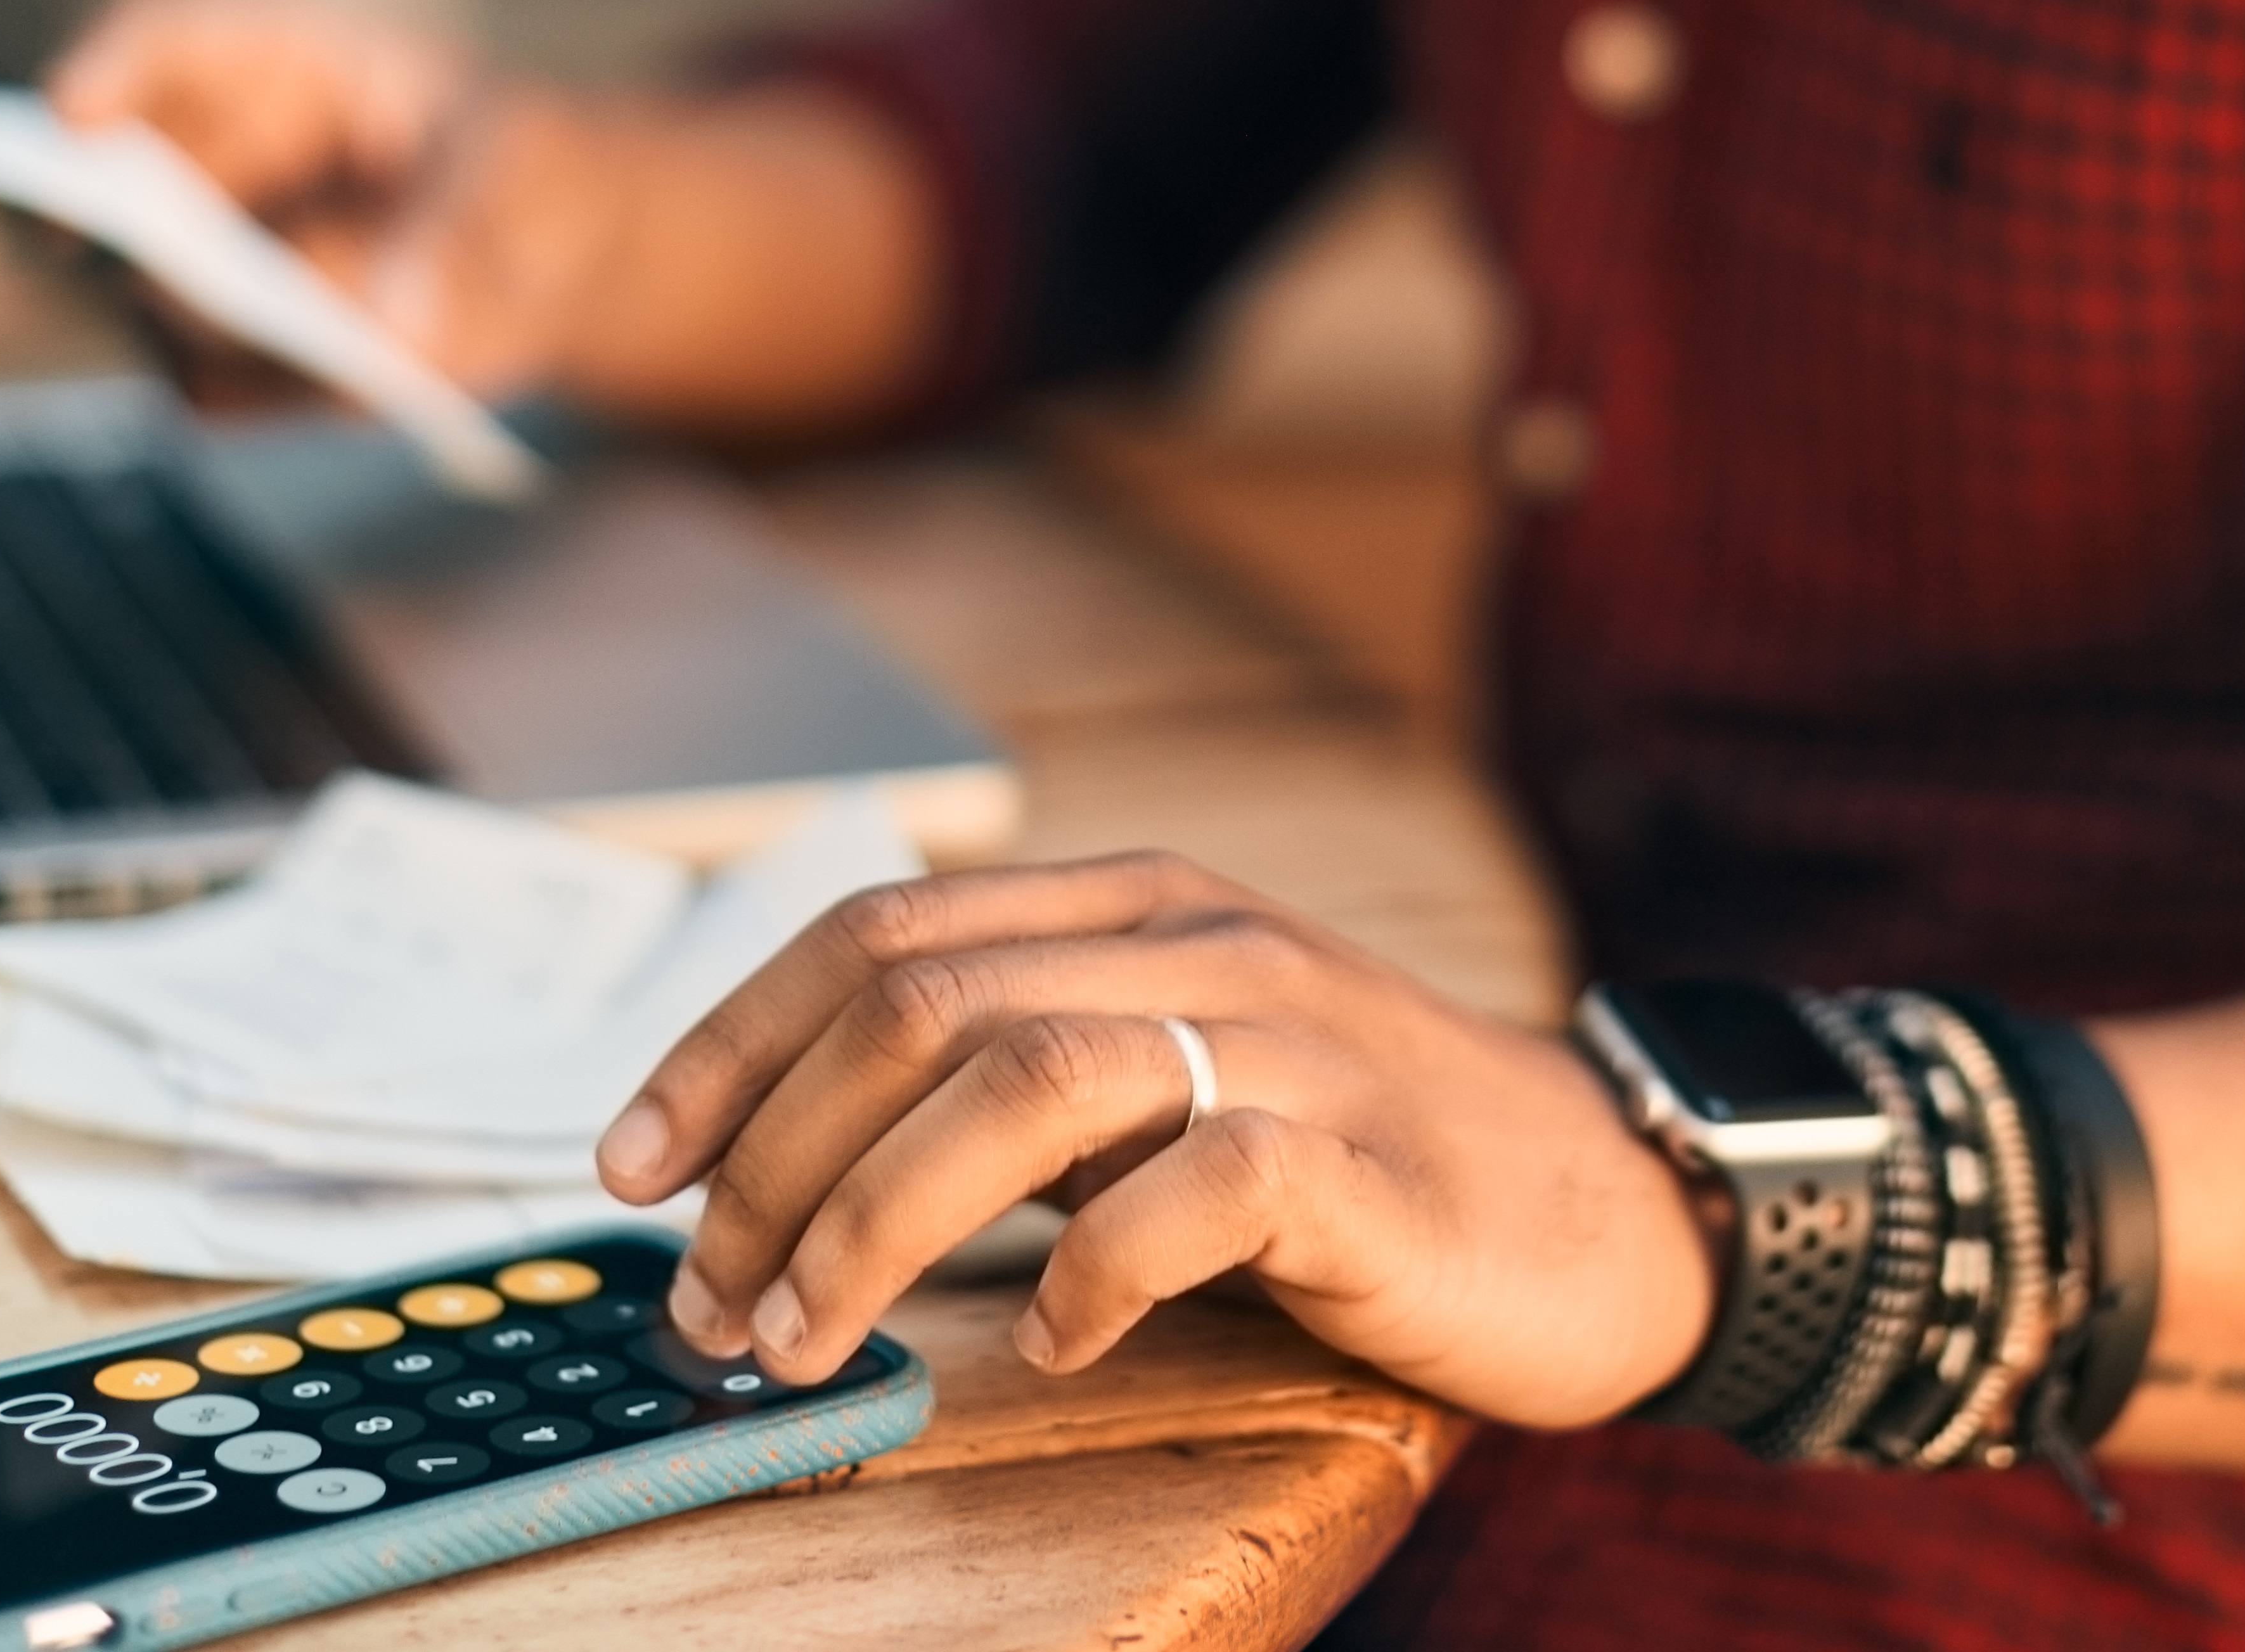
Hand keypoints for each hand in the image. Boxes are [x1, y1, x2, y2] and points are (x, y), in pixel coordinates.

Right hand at [45, 0, 555, 396]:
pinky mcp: (244, 358)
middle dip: (108, 221)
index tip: (69, 116)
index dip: (105, 73)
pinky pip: (213, 388)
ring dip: (200, 326)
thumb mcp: (524, 174)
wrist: (566, 253)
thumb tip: (401, 331)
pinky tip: (353, 389)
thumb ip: (462, 241)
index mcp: (282, 70)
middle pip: (123, 183)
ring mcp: (222, 268)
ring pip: (155, 300)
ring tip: (299, 338)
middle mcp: (224, 166)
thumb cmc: (527, 169)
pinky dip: (257, 396)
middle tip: (143, 265)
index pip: (164, 45)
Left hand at [597, 853, 1717, 1427]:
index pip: (878, 930)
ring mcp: (1288, 1042)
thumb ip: (1022, 1084)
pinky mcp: (1365, 1160)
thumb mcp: (1175, 1075)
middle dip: (775, 1157)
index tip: (634, 1162)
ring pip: (1026, 1079)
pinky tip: (1055, 1340)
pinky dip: (1094, 1268)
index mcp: (1134, 904)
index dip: (732, 1041)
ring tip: (812, 1335)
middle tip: (712, 1297)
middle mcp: (1197, 942)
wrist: (1610, 1201)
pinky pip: (1199, 1187)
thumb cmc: (1361, 1159)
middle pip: (919, 1006)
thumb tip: (798, 1168)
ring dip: (880, 1217)